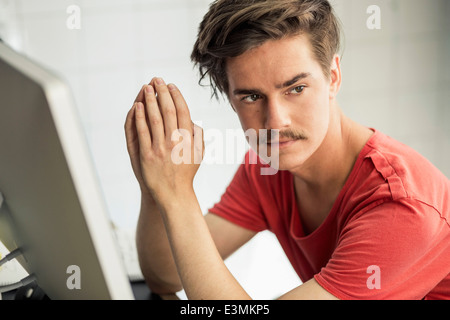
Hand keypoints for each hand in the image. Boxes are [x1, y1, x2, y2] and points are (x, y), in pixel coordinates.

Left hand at [124, 78, 203, 205]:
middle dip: (162, 93)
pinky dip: (140, 118)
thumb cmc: (187, 173)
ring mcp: (161, 148)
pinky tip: (138, 106)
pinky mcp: (147, 155)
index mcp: (189, 139)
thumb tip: (192, 119)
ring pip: (155, 118)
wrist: (175, 194)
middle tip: (157, 79)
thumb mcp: (199, 154)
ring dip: (150, 101)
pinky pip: (142, 132)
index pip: (183, 111)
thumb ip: (198, 135)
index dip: (176, 96)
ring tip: (147, 87)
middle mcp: (175, 141)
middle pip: (168, 111)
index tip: (170, 85)